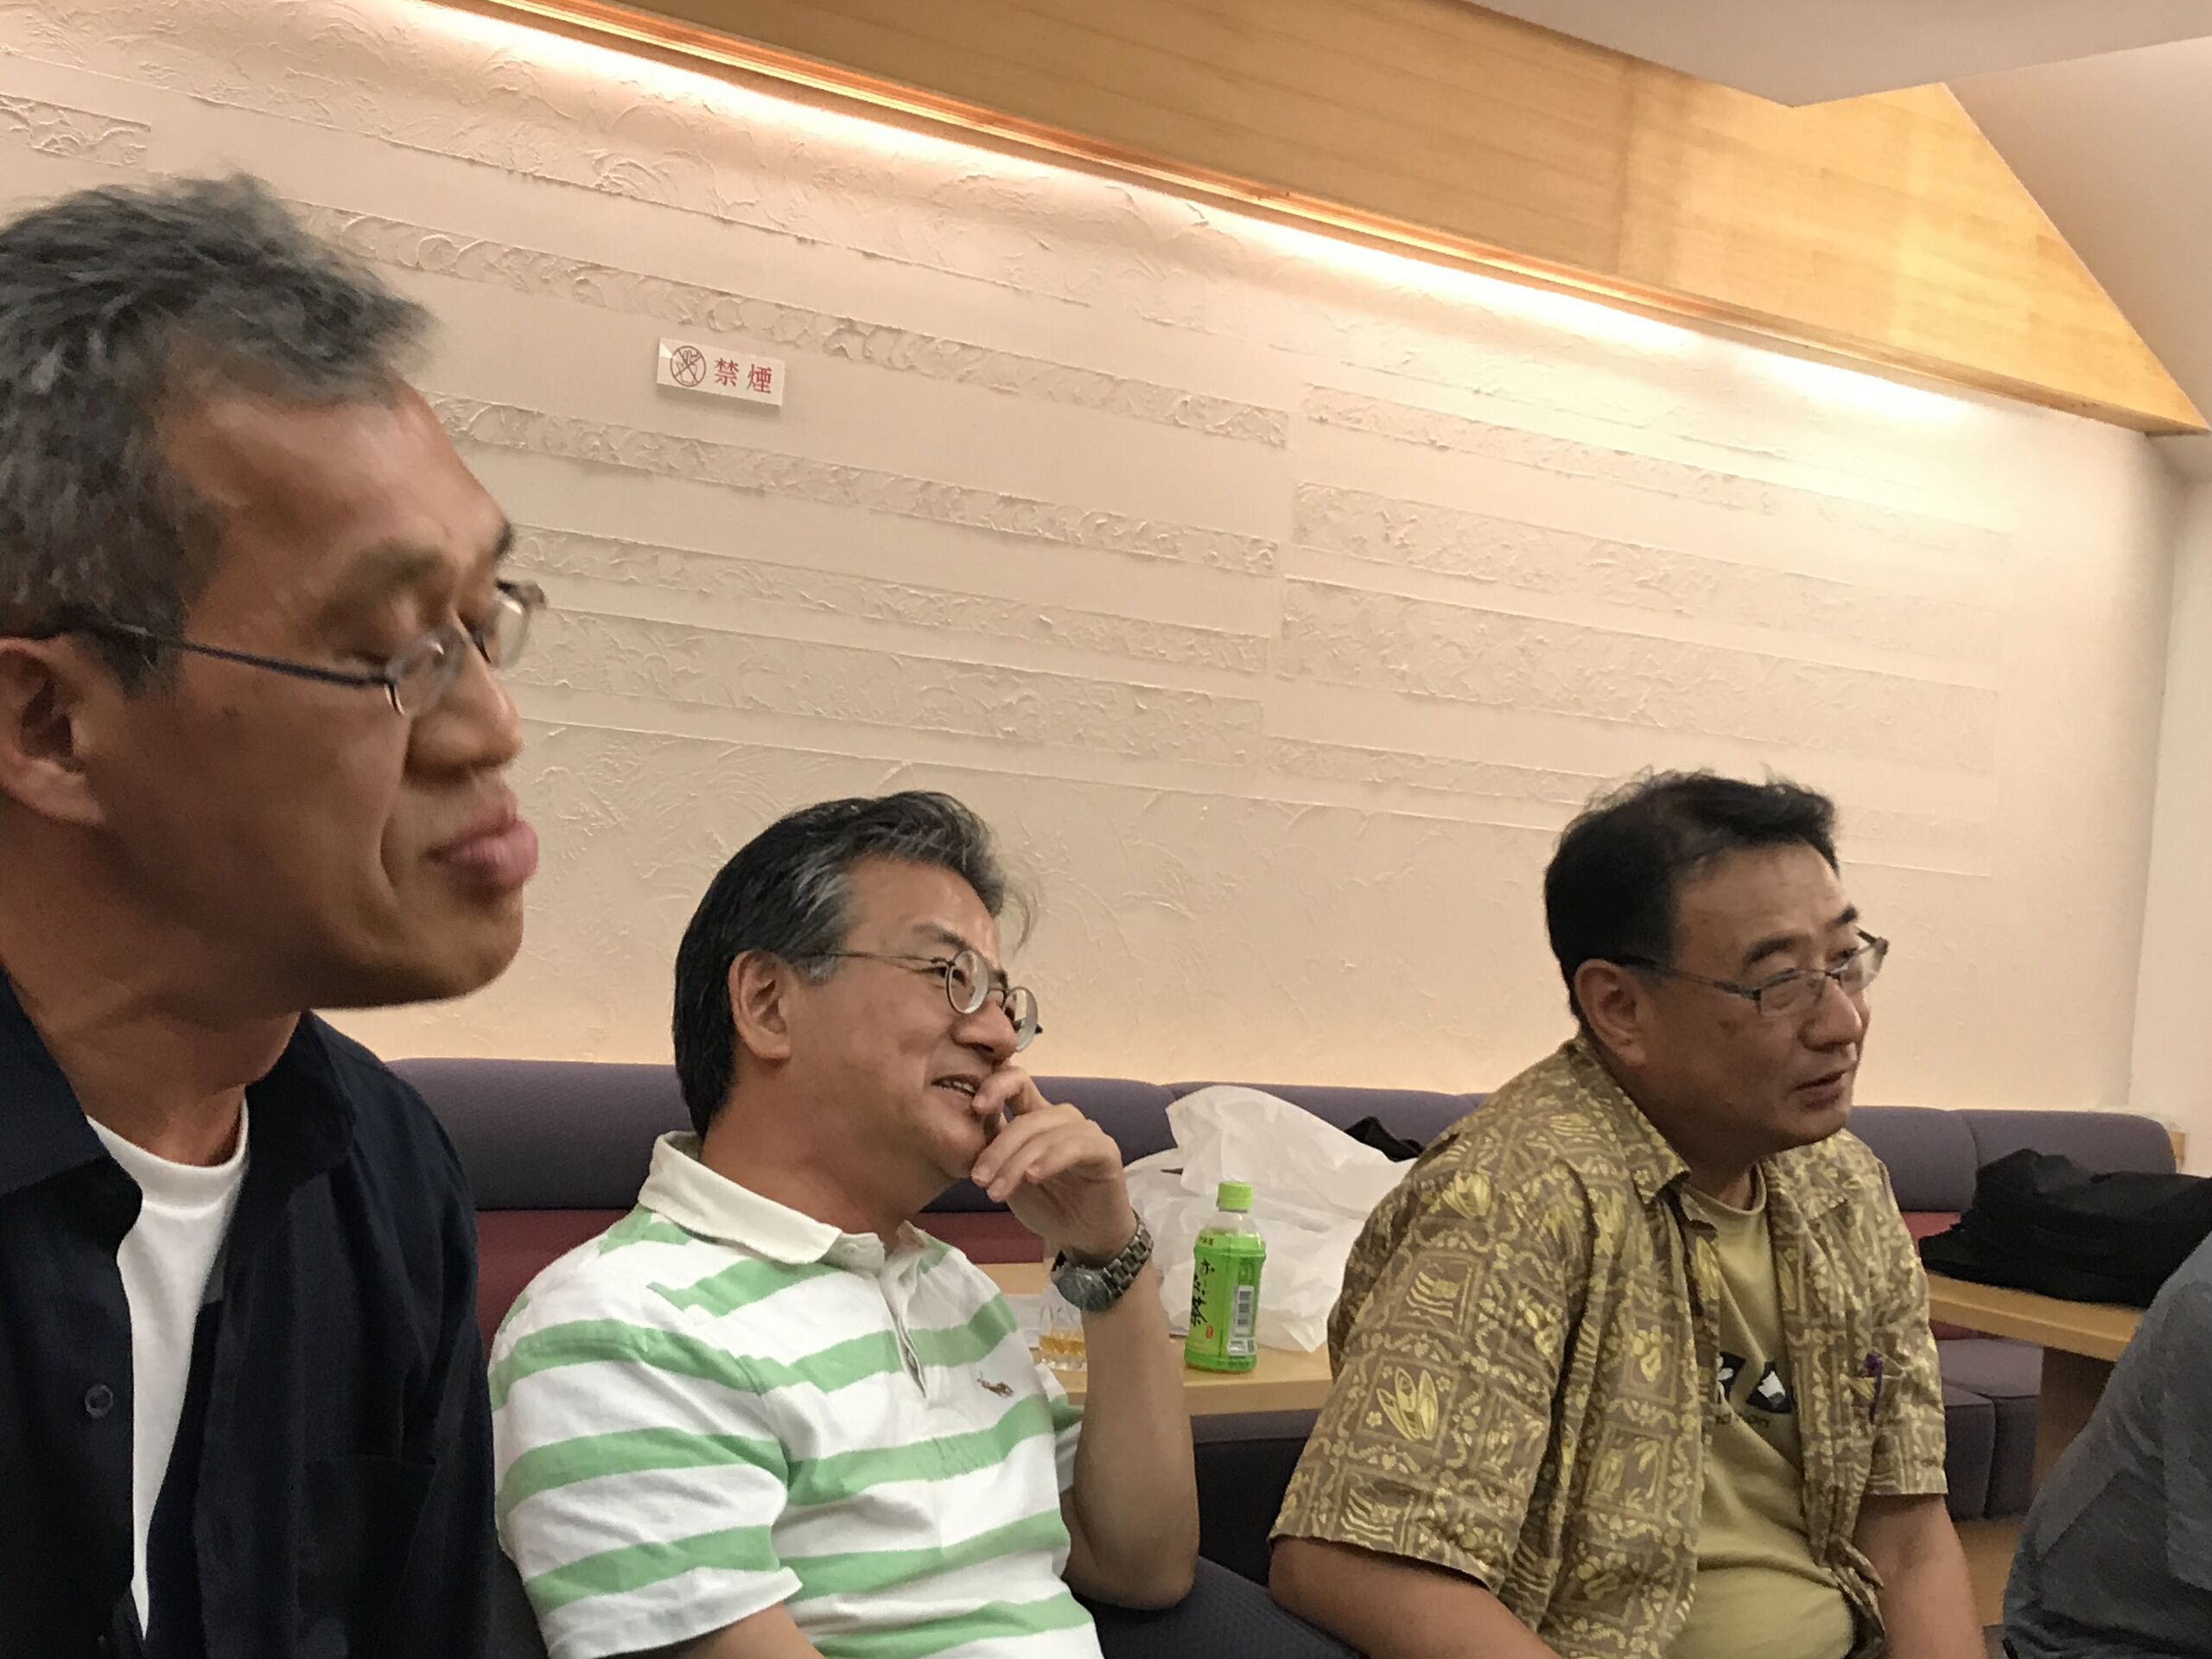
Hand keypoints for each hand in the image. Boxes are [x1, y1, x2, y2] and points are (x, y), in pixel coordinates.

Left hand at [966, 1069, 1136, 1263]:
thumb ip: (991, 1151)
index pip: (1016, 1083)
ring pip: (1046, 1135)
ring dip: (1017, 1162)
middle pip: (1026, 1117)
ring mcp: (1085, 1131)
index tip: (975, 1108)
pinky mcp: (1105, 1150)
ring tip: (997, 1193)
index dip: (996, 1086)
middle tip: (978, 1179)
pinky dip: (1051, 1160)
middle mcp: (1061, 1117)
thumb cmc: (1046, 1205)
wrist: (1083, 1237)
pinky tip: (1033, 1177)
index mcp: (1036, 1115)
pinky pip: (1075, 1147)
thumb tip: (958, 1131)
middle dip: (998, 1148)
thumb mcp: (1007, 1177)